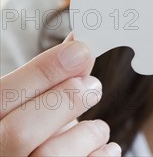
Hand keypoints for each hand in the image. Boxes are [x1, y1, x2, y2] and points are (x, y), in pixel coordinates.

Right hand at [0, 32, 120, 155]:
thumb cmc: (28, 138)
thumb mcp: (28, 106)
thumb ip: (47, 81)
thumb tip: (78, 46)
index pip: (3, 97)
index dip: (44, 71)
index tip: (80, 51)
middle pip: (20, 132)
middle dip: (65, 100)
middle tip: (93, 86)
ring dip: (86, 134)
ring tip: (97, 128)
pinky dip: (99, 155)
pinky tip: (103, 147)